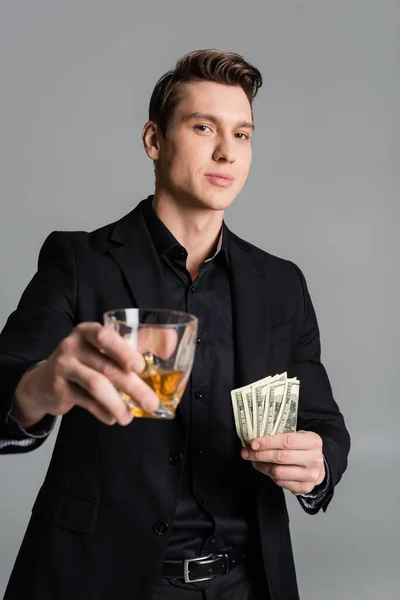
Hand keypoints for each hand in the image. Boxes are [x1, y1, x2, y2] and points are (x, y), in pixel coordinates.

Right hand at [12, 322, 161, 428]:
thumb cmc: (85, 363)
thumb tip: (171, 342)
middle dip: (133, 387)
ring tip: (129, 417)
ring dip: (117, 404)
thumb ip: (135, 345)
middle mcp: (73, 345)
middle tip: (151, 402)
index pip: (105, 336)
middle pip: (107, 366)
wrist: (43, 382)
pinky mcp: (58, 388)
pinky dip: (102, 412)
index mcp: (88, 331)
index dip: (124, 351)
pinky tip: (113, 418)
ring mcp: (63, 366)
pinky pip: (85, 401)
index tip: (141, 367)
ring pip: (96, 385)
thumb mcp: (103, 350)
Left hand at [241, 431, 324, 494]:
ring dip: (262, 466)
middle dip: (260, 455)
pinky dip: (270, 476)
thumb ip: (281, 436)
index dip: (268, 442)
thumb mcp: (298, 436)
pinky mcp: (305, 488)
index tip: (253, 443)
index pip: (287, 441)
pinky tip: (266, 469)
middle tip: (247, 453)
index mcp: (313, 441)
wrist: (318, 465)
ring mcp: (311, 475)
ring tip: (255, 461)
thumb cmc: (303, 448)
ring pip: (278, 472)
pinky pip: (281, 483)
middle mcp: (314, 459)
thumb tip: (256, 440)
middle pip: (281, 457)